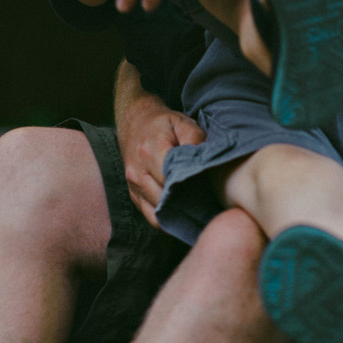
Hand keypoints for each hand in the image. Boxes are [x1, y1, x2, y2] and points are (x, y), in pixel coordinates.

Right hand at [116, 98, 205, 228]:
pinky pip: (151, 217)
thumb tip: (203, 160)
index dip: (192, 187)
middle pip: (166, 199)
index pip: (172, 179)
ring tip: (198, 210)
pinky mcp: (134, 196)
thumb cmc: (163, 125)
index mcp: (150, 151)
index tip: (208, 190)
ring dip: (179, 213)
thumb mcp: (182, 123)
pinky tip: (184, 214)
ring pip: (159, 212)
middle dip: (188, 203)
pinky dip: (168, 219)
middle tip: (208, 204)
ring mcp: (133, 186)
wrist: (135, 123)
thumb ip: (194, 139)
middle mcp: (138, 172)